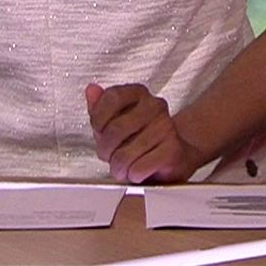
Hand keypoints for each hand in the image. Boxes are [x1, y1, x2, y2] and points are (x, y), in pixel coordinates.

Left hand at [85, 83, 203, 182]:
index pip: (112, 97)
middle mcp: (155, 105)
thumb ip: (100, 107)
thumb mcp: (114, 122)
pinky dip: (133, 175)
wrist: (173, 157)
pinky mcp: (172, 149)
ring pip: (124, 154)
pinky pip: (138, 168)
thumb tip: (91, 90)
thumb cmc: (141, 139)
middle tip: (110, 156)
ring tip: (124, 167)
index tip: (99, 130)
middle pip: (115, 129)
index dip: (99, 119)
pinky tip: (138, 171)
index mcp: (139, 93)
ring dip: (119, 168)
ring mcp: (166, 126)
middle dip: (106, 150)